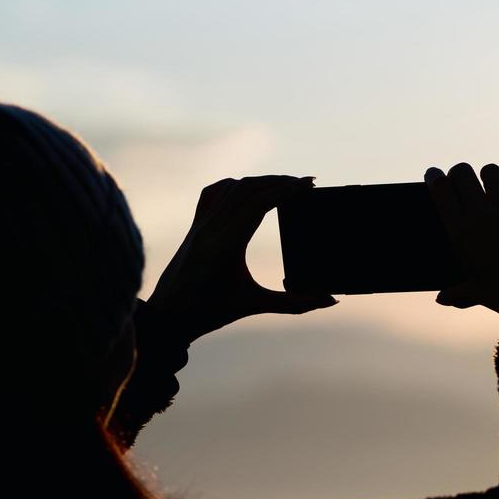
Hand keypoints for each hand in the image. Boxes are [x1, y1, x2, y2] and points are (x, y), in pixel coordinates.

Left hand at [148, 175, 336, 341]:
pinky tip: (247, 188)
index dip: (287, 189)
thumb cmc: (210, 313)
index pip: (260, 203)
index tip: (309, 183)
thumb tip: (331, 300)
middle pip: (249, 189)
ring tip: (283, 184)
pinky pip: (212, 194)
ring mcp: (200, 225)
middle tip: (304, 183)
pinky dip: (234, 185)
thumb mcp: (255, 305)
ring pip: (232, 188)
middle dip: (279, 181)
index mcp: (226, 245)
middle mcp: (211, 229)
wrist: (167, 317)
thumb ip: (295, 303)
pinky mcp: (194, 227)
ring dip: (259, 181)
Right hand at [425, 163, 498, 327]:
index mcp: (459, 232)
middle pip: (462, 171)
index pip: (439, 188)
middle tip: (466, 182)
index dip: (435, 176)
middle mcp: (480, 215)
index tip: (435, 174)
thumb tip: (441, 298)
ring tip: (495, 188)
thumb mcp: (474, 293)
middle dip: (461, 174)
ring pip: (491, 171)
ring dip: (490, 177)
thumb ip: (455, 292)